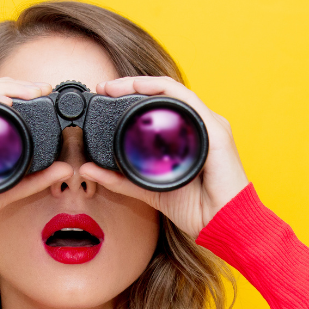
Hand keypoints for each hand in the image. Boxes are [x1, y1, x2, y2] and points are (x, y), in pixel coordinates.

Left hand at [77, 77, 249, 238]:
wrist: (221, 224)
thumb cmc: (196, 208)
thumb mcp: (146, 189)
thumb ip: (118, 179)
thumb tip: (86, 169)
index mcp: (187, 135)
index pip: (158, 105)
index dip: (131, 94)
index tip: (104, 94)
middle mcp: (199, 125)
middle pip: (163, 94)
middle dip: (131, 85)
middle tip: (104, 86)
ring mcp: (209, 125)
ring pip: (173, 92)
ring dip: (143, 84)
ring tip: (117, 86)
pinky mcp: (216, 132)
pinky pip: (188, 102)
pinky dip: (164, 92)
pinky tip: (143, 90)